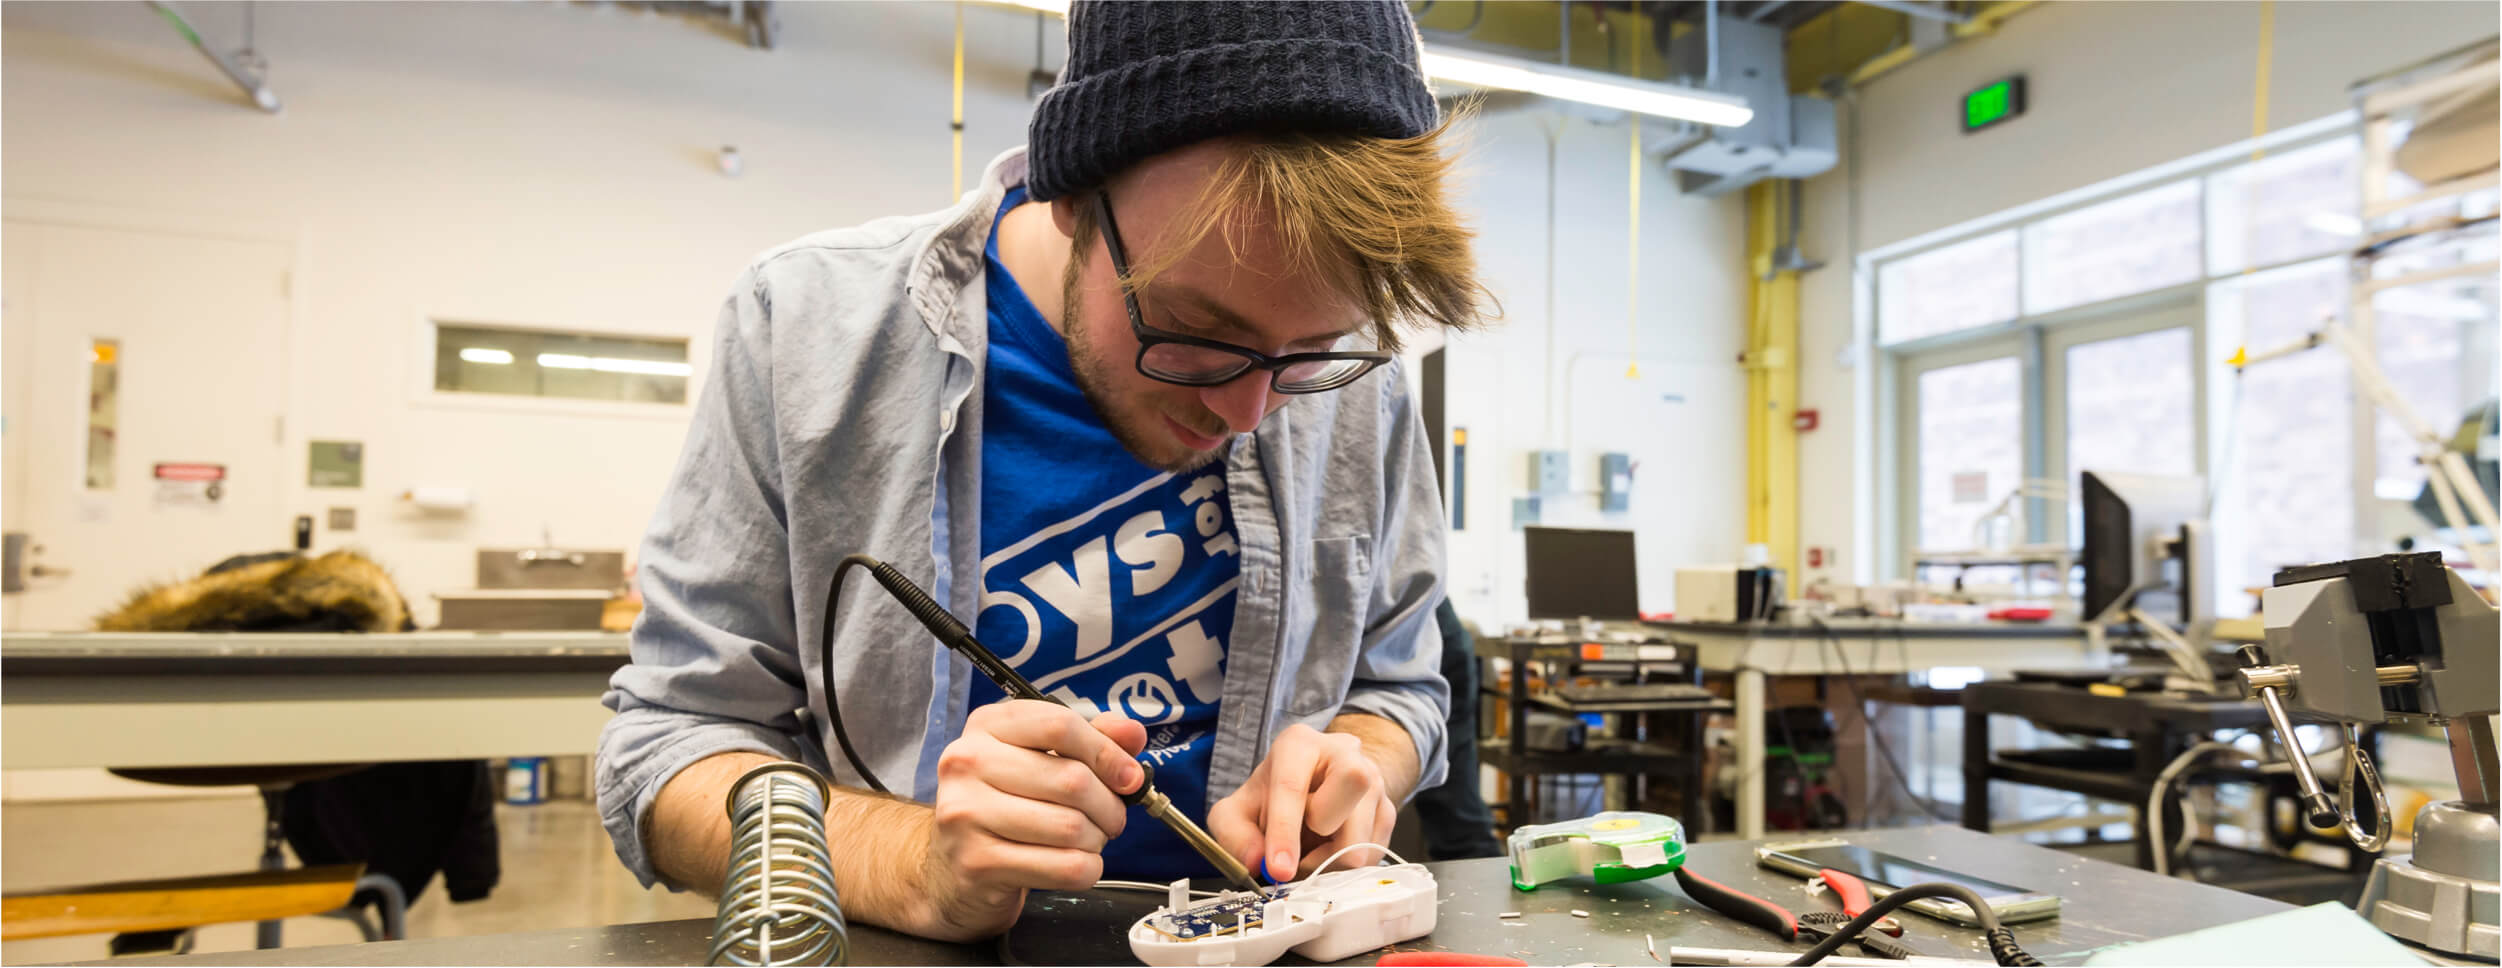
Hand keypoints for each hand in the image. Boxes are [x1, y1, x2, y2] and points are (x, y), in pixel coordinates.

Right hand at [913, 700, 1145, 939]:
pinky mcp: (977, 862)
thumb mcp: (1041, 758)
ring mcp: (967, 813)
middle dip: (1109, 805)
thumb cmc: (1004, 803)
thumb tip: (1132, 734)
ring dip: (1097, 839)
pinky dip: (1087, 869)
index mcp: (987, 726)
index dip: (1107, 753)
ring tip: (1088, 839)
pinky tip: (1076, 863)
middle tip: (1111, 817)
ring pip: (1071, 827)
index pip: (1060, 725)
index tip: (1129, 776)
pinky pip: (1063, 867)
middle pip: (1072, 780)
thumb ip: (1090, 740)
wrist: (950, 865)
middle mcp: (968, 763)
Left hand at [1208, 723, 1396, 881]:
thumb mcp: (1237, 812)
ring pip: (1363, 834)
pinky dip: (1344, 865)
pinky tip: (1327, 850)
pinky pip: (1372, 853)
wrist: (1313, 788)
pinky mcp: (1387, 810)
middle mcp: (1344, 753)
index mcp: (1299, 744)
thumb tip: (1256, 862)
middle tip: (1301, 847)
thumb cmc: (1272, 798)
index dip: (1284, 831)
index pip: (1293, 784)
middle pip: (1353, 783)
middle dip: (1324, 828)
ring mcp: (1373, 780)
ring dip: (1329, 860)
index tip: (1277, 868)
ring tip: (1308, 852)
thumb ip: (1235, 836)